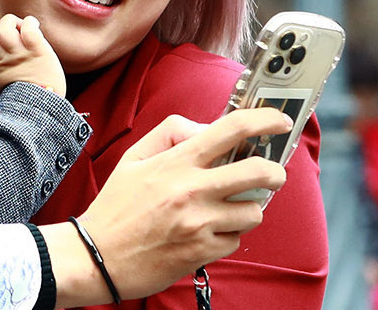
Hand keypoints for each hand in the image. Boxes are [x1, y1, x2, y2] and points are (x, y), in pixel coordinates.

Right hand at [0, 14, 67, 95]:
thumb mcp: (2, 80)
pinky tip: (33, 25)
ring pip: (4, 29)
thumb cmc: (26, 92)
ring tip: (19, 26)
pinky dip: (30, 22)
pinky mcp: (38, 50)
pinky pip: (28, 29)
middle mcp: (4, 58)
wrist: (45, 105)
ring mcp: (20, 54)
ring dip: (10, 21)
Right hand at [41, 106, 293, 306]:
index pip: (231, 130)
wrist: (97, 257)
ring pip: (253, 212)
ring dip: (246, 210)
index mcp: (177, 161)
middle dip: (276, 172)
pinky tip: (206, 234)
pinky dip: (227, 236)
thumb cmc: (116, 206)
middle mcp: (192, 189)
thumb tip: (207, 129)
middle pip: (258, 172)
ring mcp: (200, 223)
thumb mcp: (133, 158)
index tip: (280, 122)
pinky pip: (235, 240)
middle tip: (274, 174)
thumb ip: (171, 133)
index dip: (265, 121)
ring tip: (227, 211)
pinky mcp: (202, 252)